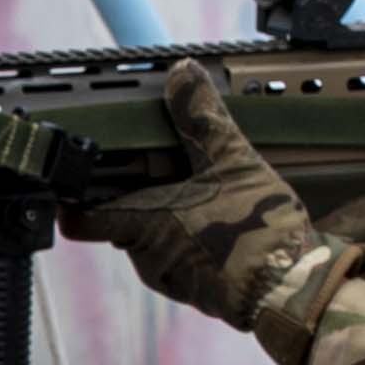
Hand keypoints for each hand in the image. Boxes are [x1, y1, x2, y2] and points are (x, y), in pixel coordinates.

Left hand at [57, 59, 364, 360]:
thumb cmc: (254, 230)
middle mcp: (147, 255)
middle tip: (159, 169)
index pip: (80, 218)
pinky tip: (223, 223)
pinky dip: (193, 240)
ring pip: (154, 242)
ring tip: (201, 194)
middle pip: (122, 222)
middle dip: (137, 197)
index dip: (72, 200)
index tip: (73, 182)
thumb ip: (202, 118)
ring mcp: (172, 278)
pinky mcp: (199, 291)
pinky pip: (182, 260)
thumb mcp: (231, 161)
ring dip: (169, 220)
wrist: (293, 289)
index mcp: (142, 221)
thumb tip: (182, 73)